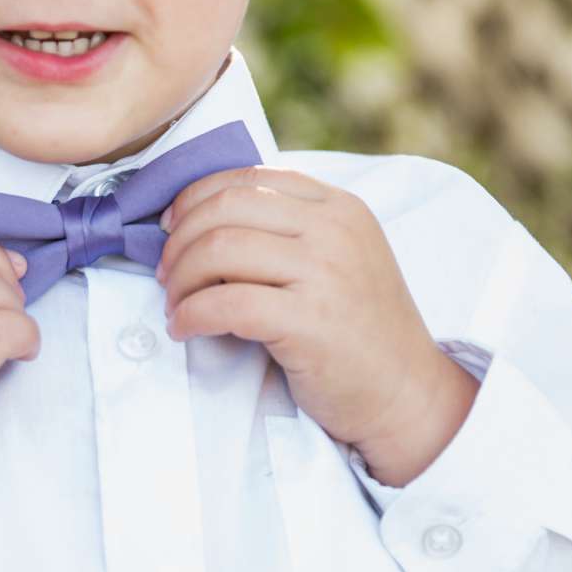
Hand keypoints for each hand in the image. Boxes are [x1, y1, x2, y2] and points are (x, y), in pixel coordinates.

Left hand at [156, 167, 477, 482]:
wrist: (406, 393)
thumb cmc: (359, 330)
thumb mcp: (340, 258)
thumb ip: (291, 230)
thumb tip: (204, 219)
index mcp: (339, 207)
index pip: (250, 178)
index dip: (196, 197)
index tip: (171, 226)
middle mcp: (334, 230)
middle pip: (227, 209)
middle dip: (180, 240)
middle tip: (166, 273)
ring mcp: (325, 273)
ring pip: (219, 250)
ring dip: (180, 279)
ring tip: (175, 304)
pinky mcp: (309, 321)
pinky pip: (225, 303)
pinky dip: (191, 315)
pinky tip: (184, 328)